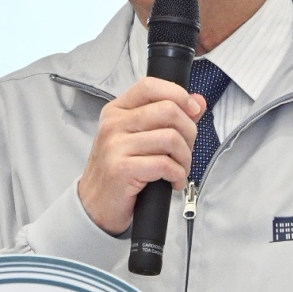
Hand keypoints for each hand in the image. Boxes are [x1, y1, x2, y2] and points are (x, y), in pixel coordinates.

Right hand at [77, 76, 204, 236]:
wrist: (94, 205)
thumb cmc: (120, 170)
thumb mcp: (140, 138)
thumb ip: (169, 118)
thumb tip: (198, 102)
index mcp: (117, 110)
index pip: (150, 86)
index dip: (178, 94)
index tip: (193, 111)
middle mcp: (114, 124)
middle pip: (168, 110)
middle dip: (189, 132)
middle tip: (185, 150)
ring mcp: (115, 146)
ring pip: (171, 138)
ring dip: (185, 157)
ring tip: (180, 168)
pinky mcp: (122, 169)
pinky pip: (165, 164)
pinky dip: (178, 174)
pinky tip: (173, 181)